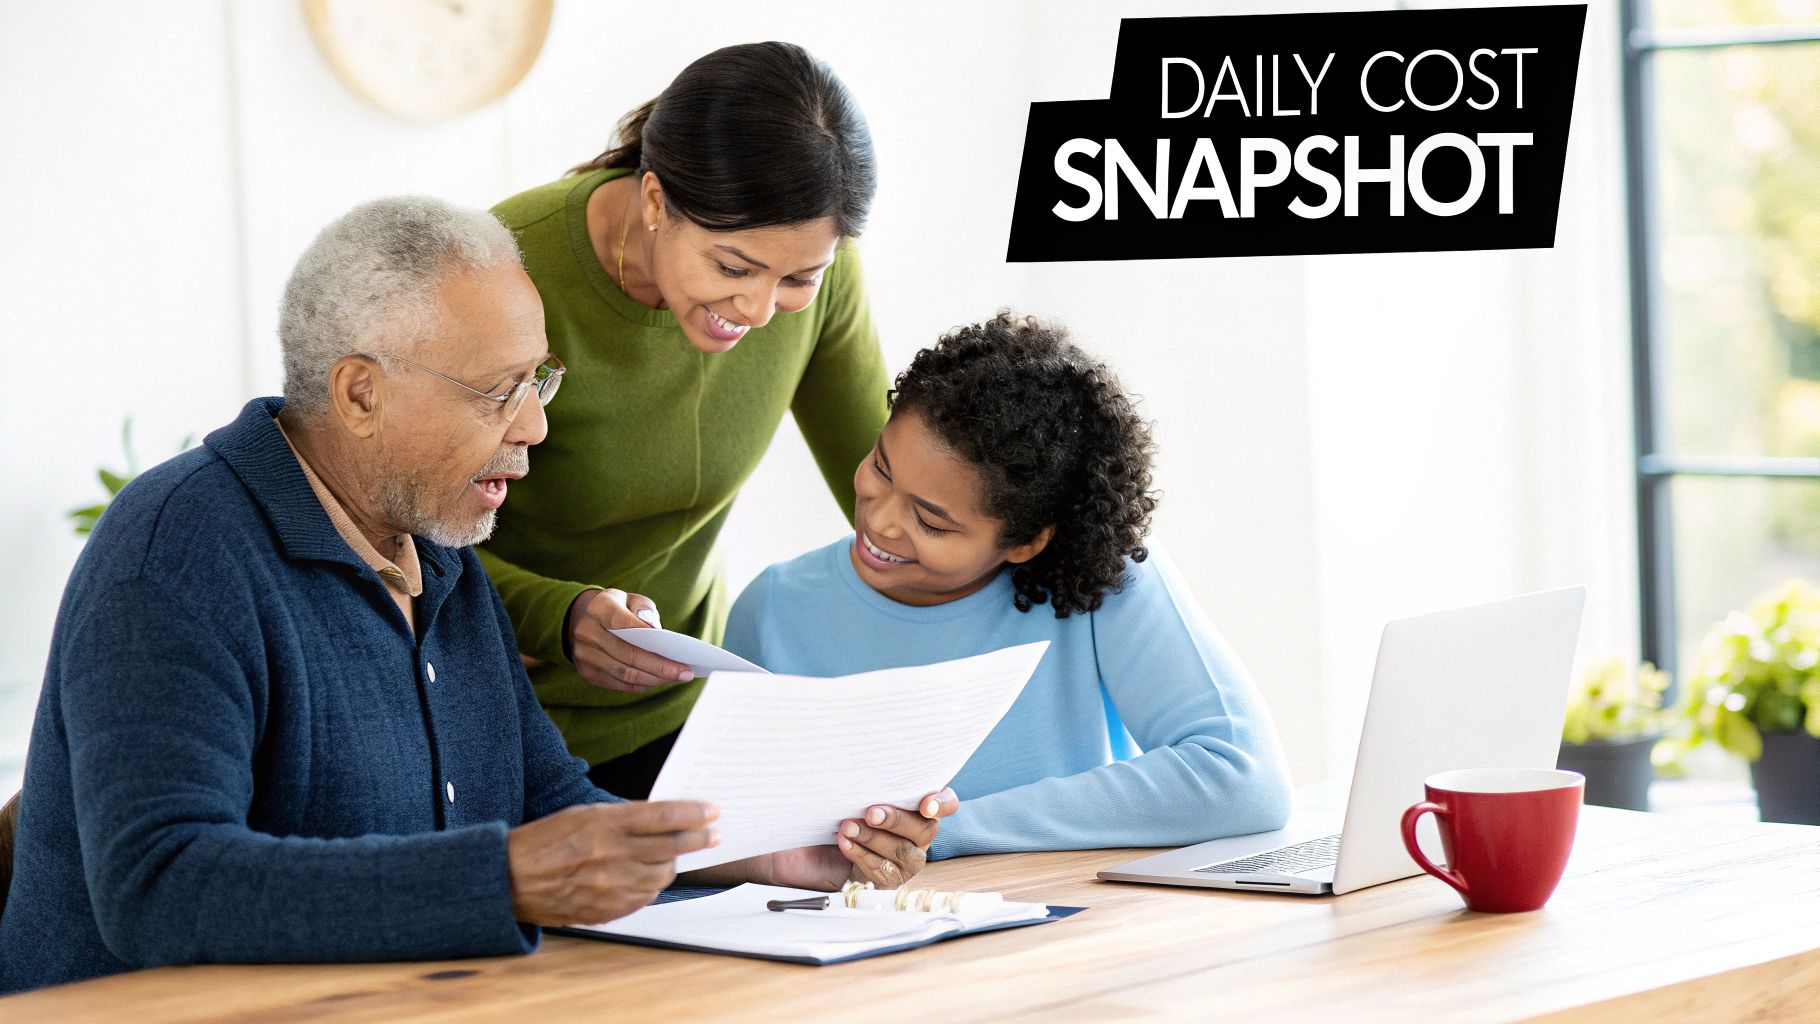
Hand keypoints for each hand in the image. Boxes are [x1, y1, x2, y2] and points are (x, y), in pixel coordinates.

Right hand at [506, 800, 718, 926]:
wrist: (510, 881)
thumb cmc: (543, 842)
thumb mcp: (581, 815)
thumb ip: (621, 817)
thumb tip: (660, 818)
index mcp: (605, 825)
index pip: (663, 816)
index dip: (693, 813)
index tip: (713, 811)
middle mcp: (612, 856)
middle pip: (672, 847)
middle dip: (698, 839)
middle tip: (713, 835)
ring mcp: (611, 887)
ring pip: (663, 875)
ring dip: (673, 864)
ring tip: (675, 856)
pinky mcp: (607, 910)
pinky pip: (645, 897)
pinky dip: (651, 885)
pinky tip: (649, 877)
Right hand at [565, 587, 694, 692]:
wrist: (585, 620)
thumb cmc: (618, 608)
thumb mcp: (631, 599)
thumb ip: (644, 610)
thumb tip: (655, 630)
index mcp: (599, 608)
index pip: (624, 624)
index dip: (650, 639)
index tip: (678, 652)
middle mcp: (587, 632)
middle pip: (628, 655)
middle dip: (660, 667)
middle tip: (685, 673)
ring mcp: (584, 655)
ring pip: (625, 674)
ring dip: (654, 679)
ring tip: (677, 679)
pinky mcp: (587, 673)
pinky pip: (619, 684)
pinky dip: (642, 684)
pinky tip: (659, 681)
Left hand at [720, 788, 959, 891]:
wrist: (796, 845)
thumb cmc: (824, 809)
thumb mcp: (842, 787)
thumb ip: (858, 774)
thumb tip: (853, 740)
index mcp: (914, 804)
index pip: (945, 802)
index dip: (942, 802)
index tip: (925, 803)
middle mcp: (916, 832)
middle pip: (925, 828)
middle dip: (897, 819)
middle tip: (869, 810)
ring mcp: (903, 859)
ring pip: (904, 852)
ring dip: (875, 838)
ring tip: (846, 826)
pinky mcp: (885, 880)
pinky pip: (884, 871)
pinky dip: (862, 855)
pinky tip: (843, 843)